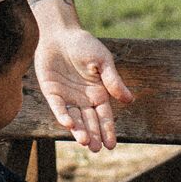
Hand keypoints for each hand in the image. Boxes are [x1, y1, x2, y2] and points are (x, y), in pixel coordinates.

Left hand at [31, 24, 133, 151]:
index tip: (111, 146)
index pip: (104, 116)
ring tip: (84, 142)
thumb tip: (129, 100)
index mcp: (98, 94)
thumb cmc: (84, 45)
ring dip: (79, 131)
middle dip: (93, 135)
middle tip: (95, 148)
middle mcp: (83, 99)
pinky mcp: (51, 92)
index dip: (108, 131)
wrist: (60, 33)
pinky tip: (69, 125)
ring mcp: (67, 97)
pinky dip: (63, 116)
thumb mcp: (103, 61)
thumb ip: (113, 81)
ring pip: (74, 119)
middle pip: (90, 121)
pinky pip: (57, 107)